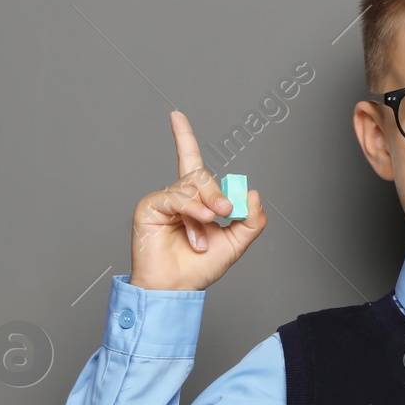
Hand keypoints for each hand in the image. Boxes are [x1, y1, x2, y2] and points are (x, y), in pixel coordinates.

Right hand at [128, 110, 267, 291]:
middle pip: (201, 175)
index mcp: (196, 200)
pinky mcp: (150, 207)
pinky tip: (197, 227)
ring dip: (206, 209)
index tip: (176, 115)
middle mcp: (178, 196)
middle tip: (225, 213)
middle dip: (218, 193)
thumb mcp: (237, 242)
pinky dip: (192, 211)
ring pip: (192, 185)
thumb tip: (253, 193)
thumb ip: (252, 219)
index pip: (190, 160)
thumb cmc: (199, 267)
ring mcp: (163, 201)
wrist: (177, 288)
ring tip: (207, 230)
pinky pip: (177, 197)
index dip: (183, 137)